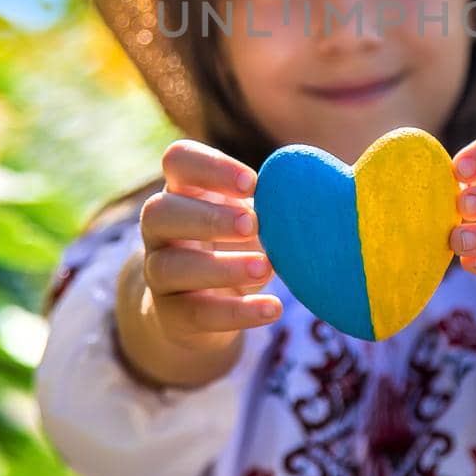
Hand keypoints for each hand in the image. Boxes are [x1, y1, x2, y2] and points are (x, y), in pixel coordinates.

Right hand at [133, 139, 281, 353]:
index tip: (252, 183)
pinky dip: (237, 312)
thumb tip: (318, 197)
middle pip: (158, 212)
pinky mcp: (170, 316)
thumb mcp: (251, 219)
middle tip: (253, 224)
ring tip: (266, 268)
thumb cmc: (235, 245)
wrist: (201, 309)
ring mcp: (157, 273)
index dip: (211, 167)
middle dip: (207, 217)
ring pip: (169, 267)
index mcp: (182, 191)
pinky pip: (195, 313)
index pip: (178, 160)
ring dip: (221, 266)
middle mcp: (160, 230)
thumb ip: (273, 205)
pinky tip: (273, 308)